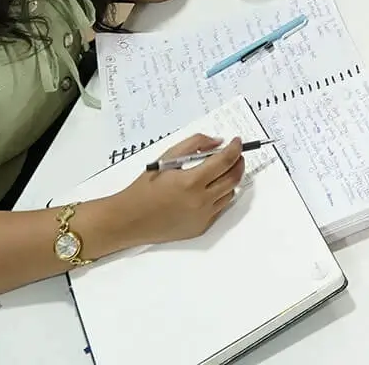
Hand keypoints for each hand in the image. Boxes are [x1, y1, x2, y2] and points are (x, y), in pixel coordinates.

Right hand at [106, 135, 244, 247]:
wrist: (129, 219)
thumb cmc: (145, 188)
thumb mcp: (166, 158)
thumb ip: (194, 145)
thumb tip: (218, 142)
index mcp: (191, 182)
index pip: (225, 161)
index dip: (235, 148)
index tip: (237, 142)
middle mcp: (201, 201)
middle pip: (233, 178)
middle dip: (238, 163)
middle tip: (235, 155)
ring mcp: (203, 217)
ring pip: (230, 194)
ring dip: (230, 179)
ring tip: (220, 171)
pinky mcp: (201, 227)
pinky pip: (219, 208)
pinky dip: (219, 195)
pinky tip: (209, 189)